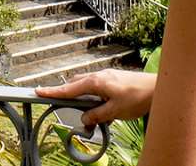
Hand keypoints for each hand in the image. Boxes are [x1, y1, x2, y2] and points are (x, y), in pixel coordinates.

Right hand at [34, 69, 155, 126]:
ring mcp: (106, 77)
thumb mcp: (114, 111)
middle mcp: (98, 76)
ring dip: (83, 100)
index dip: (53, 91)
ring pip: (86, 87)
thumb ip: (96, 115)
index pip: (69, 89)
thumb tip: (84, 119)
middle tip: (56, 103)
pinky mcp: (113, 80)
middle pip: (75, 86)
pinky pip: (96, 88)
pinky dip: (93, 98)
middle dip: (66, 95)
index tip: (37, 91)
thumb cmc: (138, 97)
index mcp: (96, 82)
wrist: (158, 88)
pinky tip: (101, 109)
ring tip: (89, 115)